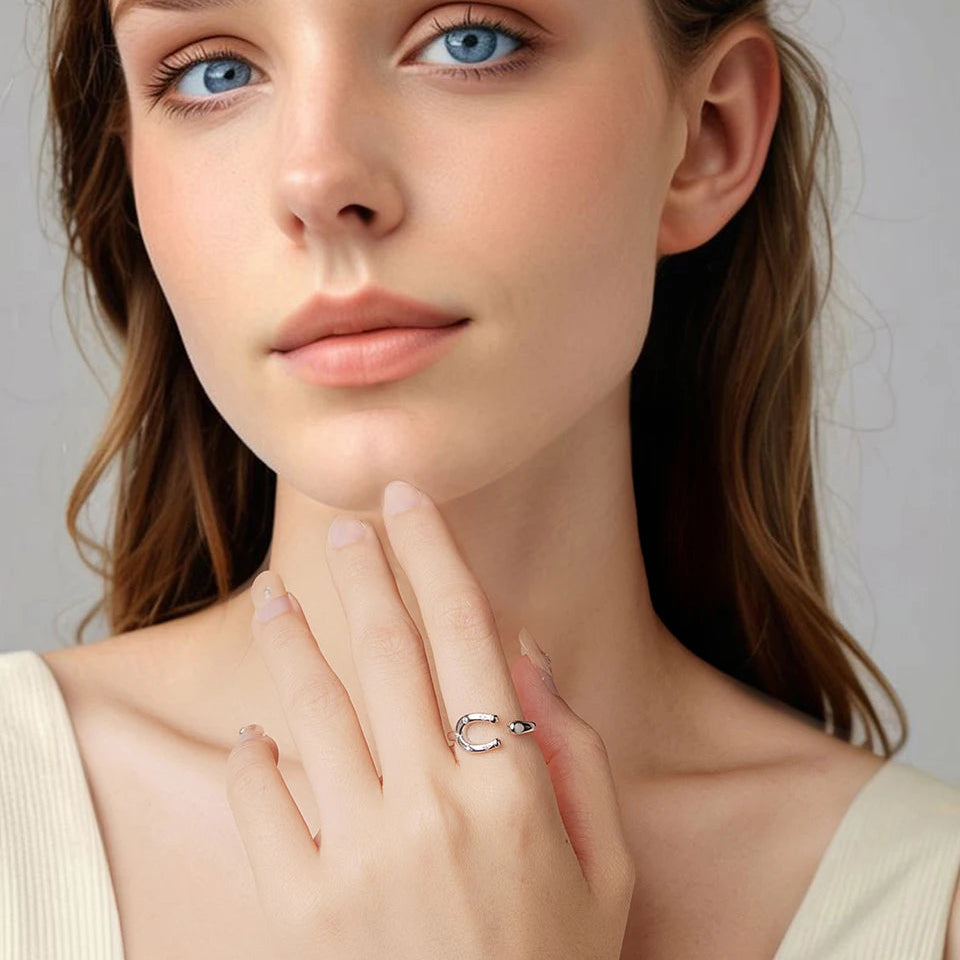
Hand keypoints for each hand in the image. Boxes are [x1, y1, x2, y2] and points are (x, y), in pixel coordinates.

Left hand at [225, 479, 635, 959]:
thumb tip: (524, 650)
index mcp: (513, 787)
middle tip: (344, 526)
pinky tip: (258, 735)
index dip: (435, 554)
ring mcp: (358, 856)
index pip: (464, 631)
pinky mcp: (299, 909)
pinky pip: (261, 804)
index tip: (411, 500)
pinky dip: (253, 759)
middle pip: (387, 650)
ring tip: (278, 598)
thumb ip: (577, 751)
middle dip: (363, 571)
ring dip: (294, 642)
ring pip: (314, 710)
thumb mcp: (606, 865)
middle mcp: (432, 805)